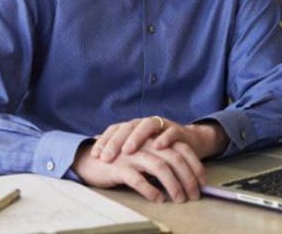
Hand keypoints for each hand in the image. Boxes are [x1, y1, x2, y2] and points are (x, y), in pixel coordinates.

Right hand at [73, 139, 204, 202]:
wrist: (88, 160)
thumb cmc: (119, 160)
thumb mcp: (141, 155)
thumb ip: (159, 159)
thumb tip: (184, 177)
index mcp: (151, 139)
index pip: (179, 147)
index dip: (194, 164)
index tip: (203, 181)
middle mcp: (143, 144)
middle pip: (173, 157)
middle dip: (188, 177)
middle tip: (194, 195)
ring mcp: (130, 154)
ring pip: (159, 167)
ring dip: (173, 185)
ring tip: (179, 199)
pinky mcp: (118, 167)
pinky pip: (138, 179)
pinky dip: (150, 190)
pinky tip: (157, 198)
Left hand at [92, 117, 227, 161]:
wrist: (188, 143)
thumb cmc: (158, 148)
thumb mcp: (138, 150)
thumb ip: (119, 150)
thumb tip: (93, 153)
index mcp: (133, 126)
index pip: (115, 130)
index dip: (104, 141)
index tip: (94, 155)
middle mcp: (144, 123)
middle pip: (127, 127)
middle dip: (115, 142)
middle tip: (106, 157)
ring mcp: (161, 125)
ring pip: (146, 126)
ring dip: (137, 137)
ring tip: (128, 150)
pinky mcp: (178, 131)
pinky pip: (171, 132)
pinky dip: (165, 138)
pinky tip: (157, 146)